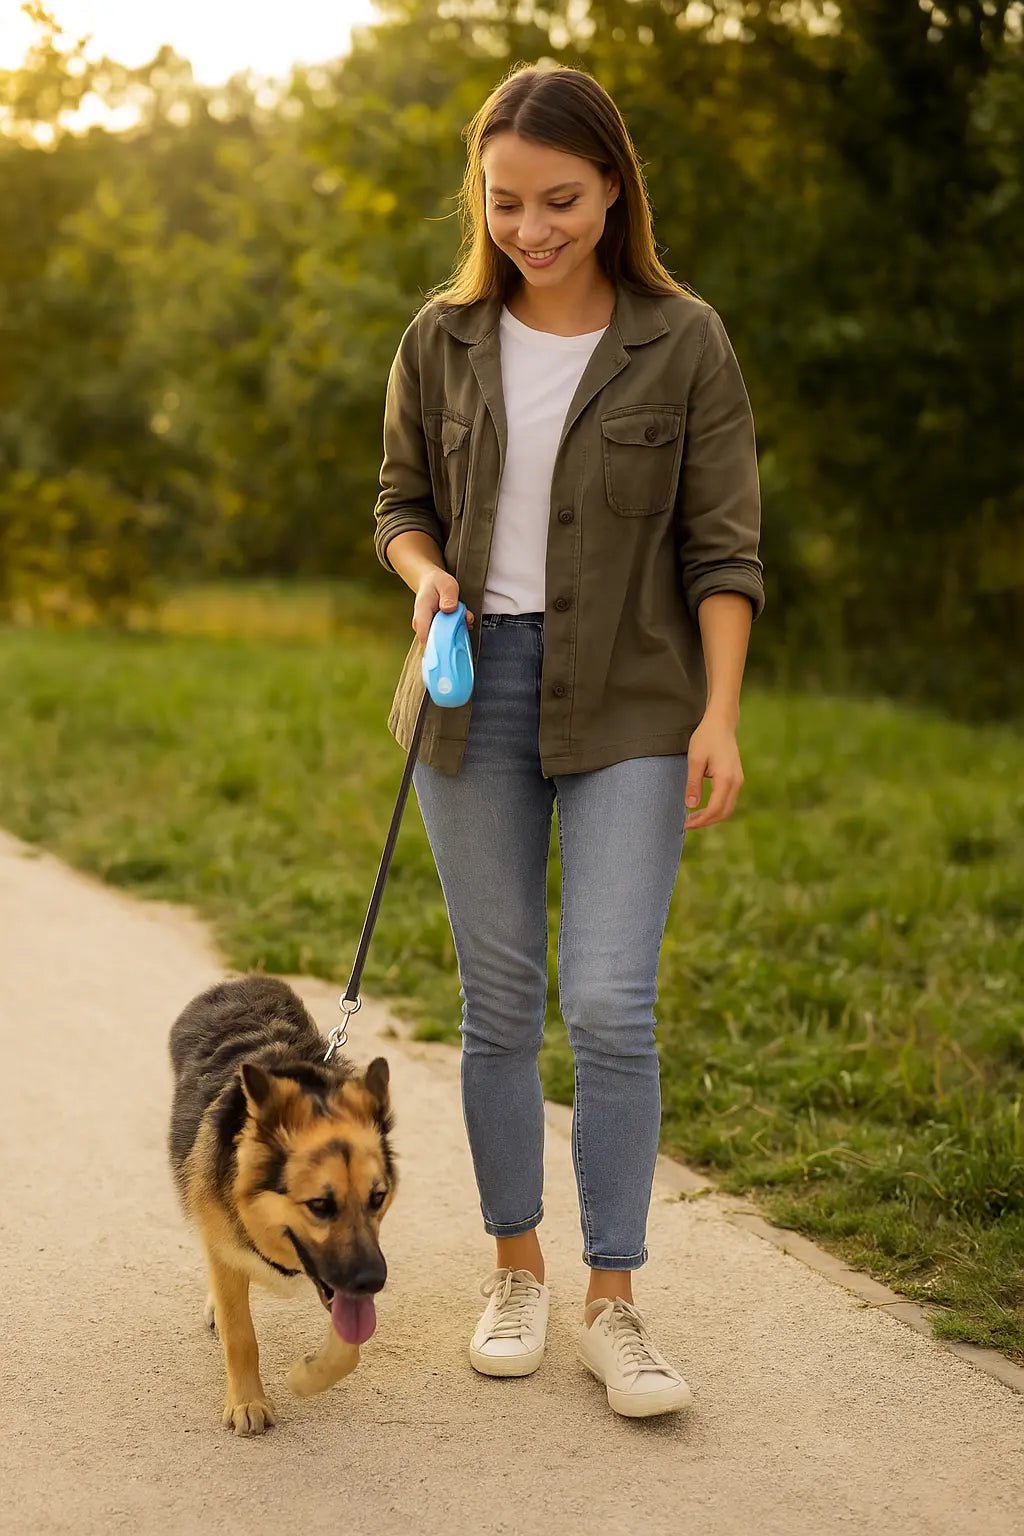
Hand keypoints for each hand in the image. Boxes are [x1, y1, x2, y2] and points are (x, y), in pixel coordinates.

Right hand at [412, 570, 474, 646]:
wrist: (430, 581)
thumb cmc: (436, 583)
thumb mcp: (446, 585)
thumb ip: (448, 596)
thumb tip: (449, 608)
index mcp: (422, 612)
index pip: (425, 636)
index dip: (439, 643)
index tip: (454, 637)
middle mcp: (422, 624)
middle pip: (435, 642)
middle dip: (453, 635)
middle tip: (463, 621)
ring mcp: (427, 628)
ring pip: (443, 639)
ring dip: (457, 631)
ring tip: (463, 617)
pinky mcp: (434, 630)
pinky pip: (446, 636)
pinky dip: (457, 630)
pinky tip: (461, 620)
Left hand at [683, 712, 743, 828]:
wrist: (721, 724)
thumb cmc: (706, 738)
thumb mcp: (695, 760)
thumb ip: (693, 784)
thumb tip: (691, 805)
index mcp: (726, 779)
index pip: (715, 809)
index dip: (701, 820)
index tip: (686, 824)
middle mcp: (736, 782)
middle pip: (724, 813)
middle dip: (706, 822)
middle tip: (688, 824)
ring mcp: (738, 780)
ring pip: (728, 808)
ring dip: (712, 816)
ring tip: (693, 818)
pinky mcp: (736, 778)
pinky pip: (729, 800)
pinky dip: (717, 808)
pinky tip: (703, 808)